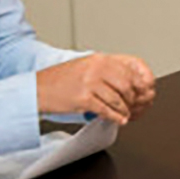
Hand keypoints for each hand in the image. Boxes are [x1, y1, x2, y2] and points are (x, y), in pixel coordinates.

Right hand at [36, 54, 155, 124]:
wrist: (37, 89)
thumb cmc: (59, 80)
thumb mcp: (85, 66)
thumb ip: (105, 70)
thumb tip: (126, 80)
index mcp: (98, 59)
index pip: (129, 69)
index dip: (139, 83)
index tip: (143, 91)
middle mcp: (96, 68)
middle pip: (126, 85)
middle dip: (132, 98)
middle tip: (133, 105)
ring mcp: (89, 83)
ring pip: (118, 99)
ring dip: (124, 110)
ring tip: (125, 114)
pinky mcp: (83, 99)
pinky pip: (106, 110)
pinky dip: (115, 117)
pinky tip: (118, 119)